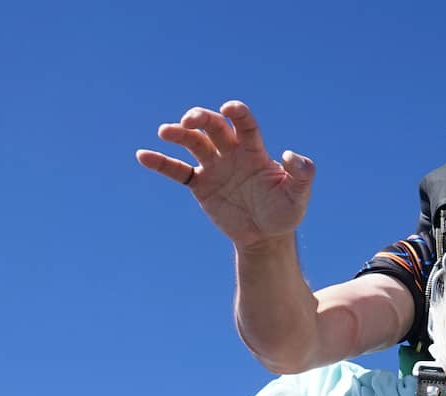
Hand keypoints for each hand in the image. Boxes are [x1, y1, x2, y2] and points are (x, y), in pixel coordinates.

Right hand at [135, 100, 314, 249]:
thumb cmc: (285, 212)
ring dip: (179, 134)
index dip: (237, 113)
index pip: (244, 125)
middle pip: (214, 126)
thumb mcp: (298, 195)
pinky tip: (143, 155)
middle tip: (189, 120)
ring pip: (193, 143)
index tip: (229, 108)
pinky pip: (177, 170)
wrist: (266, 236)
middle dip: (201, 118)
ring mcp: (214, 167)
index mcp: (255, 151)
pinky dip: (160, 163)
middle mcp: (232, 153)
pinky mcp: (200, 185)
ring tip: (166, 132)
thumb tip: (290, 155)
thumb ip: (301, 174)